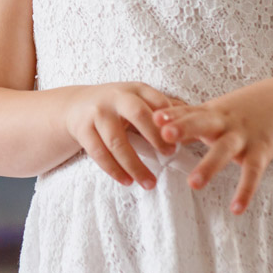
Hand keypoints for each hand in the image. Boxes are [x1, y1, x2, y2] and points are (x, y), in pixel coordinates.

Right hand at [63, 83, 180, 189]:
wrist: (76, 105)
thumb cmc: (117, 106)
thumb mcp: (138, 100)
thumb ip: (163, 109)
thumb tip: (196, 122)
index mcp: (135, 89)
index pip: (157, 100)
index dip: (170, 118)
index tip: (182, 137)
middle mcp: (115, 98)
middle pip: (137, 114)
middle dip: (154, 136)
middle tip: (169, 155)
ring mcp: (97, 113)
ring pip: (116, 141)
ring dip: (134, 165)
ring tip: (149, 183)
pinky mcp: (83, 130)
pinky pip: (99, 153)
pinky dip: (114, 170)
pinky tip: (127, 181)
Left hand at [153, 81, 272, 213]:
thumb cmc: (238, 110)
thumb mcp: (213, 111)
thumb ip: (186, 120)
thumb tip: (154, 125)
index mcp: (208, 113)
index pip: (186, 112)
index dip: (170, 115)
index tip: (153, 118)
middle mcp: (223, 123)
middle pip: (201, 123)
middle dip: (183, 128)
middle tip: (165, 135)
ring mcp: (242, 137)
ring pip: (224, 150)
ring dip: (209, 166)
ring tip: (193, 184)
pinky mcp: (261, 152)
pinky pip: (253, 173)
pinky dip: (245, 191)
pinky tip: (236, 209)